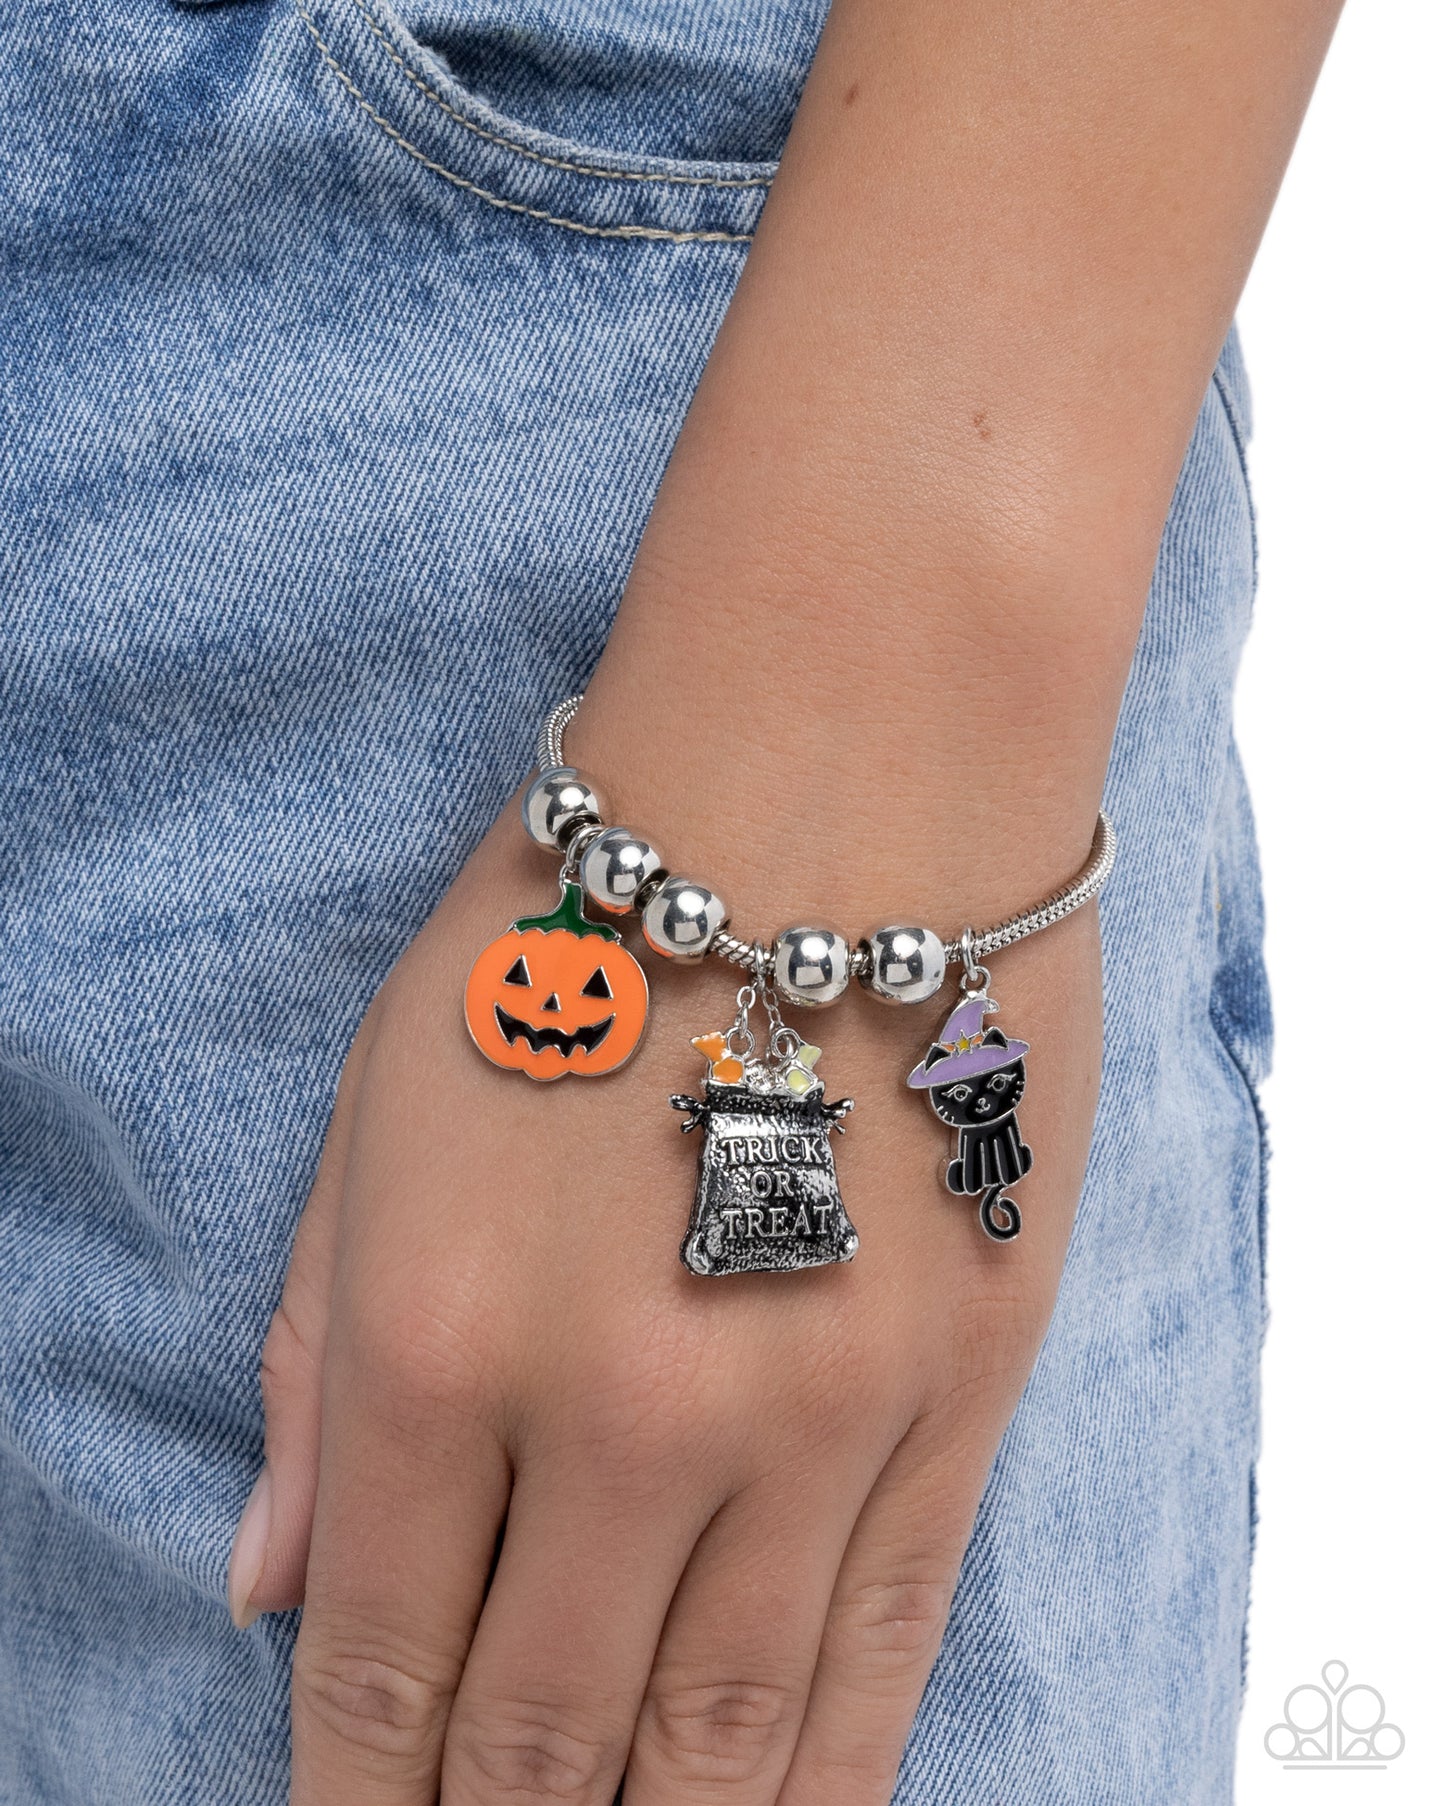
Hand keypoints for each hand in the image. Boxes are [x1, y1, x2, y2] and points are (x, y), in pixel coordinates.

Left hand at [228, 788, 1101, 1804]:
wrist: (839, 774)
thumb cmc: (580, 920)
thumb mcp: (382, 1103)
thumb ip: (310, 1359)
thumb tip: (268, 1594)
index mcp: (436, 1340)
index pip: (379, 1666)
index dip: (358, 1799)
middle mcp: (622, 1415)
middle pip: (547, 1742)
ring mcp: (811, 1416)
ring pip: (727, 1736)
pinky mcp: (958, 1388)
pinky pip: (889, 1646)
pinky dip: (826, 1775)